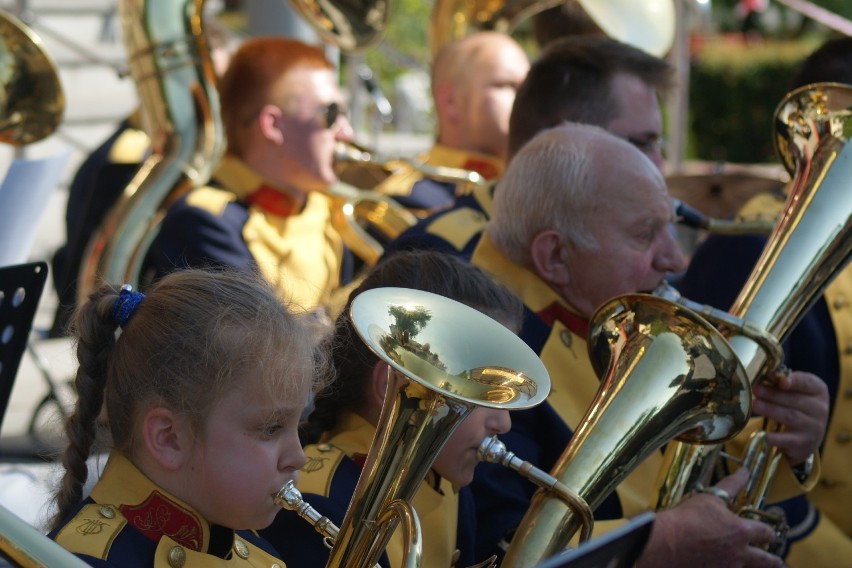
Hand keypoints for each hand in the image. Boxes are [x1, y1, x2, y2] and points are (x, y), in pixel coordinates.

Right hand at [638, 469, 782, 567]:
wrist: (666, 542)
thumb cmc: (688, 518)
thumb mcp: (710, 498)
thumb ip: (731, 485)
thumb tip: (744, 472)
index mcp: (741, 531)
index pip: (765, 532)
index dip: (770, 533)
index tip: (772, 535)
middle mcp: (740, 553)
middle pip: (766, 561)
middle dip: (774, 561)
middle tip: (779, 562)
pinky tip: (727, 567)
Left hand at [752, 370, 828, 465]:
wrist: (806, 437)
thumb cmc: (796, 407)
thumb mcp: (794, 392)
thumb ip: (782, 383)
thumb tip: (767, 375)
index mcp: (818, 391)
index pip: (807, 383)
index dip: (793, 381)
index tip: (780, 381)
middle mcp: (820, 409)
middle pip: (795, 400)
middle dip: (773, 394)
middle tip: (756, 389)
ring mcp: (813, 428)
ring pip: (790, 416)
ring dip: (770, 409)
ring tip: (755, 404)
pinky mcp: (803, 444)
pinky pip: (785, 439)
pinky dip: (772, 437)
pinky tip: (760, 433)